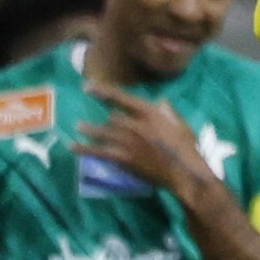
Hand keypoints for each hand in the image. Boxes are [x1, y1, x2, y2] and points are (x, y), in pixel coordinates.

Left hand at [79, 91, 214, 200]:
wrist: (184, 173)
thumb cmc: (187, 149)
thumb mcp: (180, 125)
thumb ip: (168, 112)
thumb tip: (161, 101)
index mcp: (149, 113)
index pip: (120, 98)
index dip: (102, 91)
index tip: (87, 87)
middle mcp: (134, 124)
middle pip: (112, 118)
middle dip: (106, 121)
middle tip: (101, 120)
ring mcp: (126, 141)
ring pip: (101, 132)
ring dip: (89, 129)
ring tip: (79, 127)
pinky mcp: (122, 158)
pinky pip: (98, 151)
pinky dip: (84, 149)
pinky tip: (73, 146)